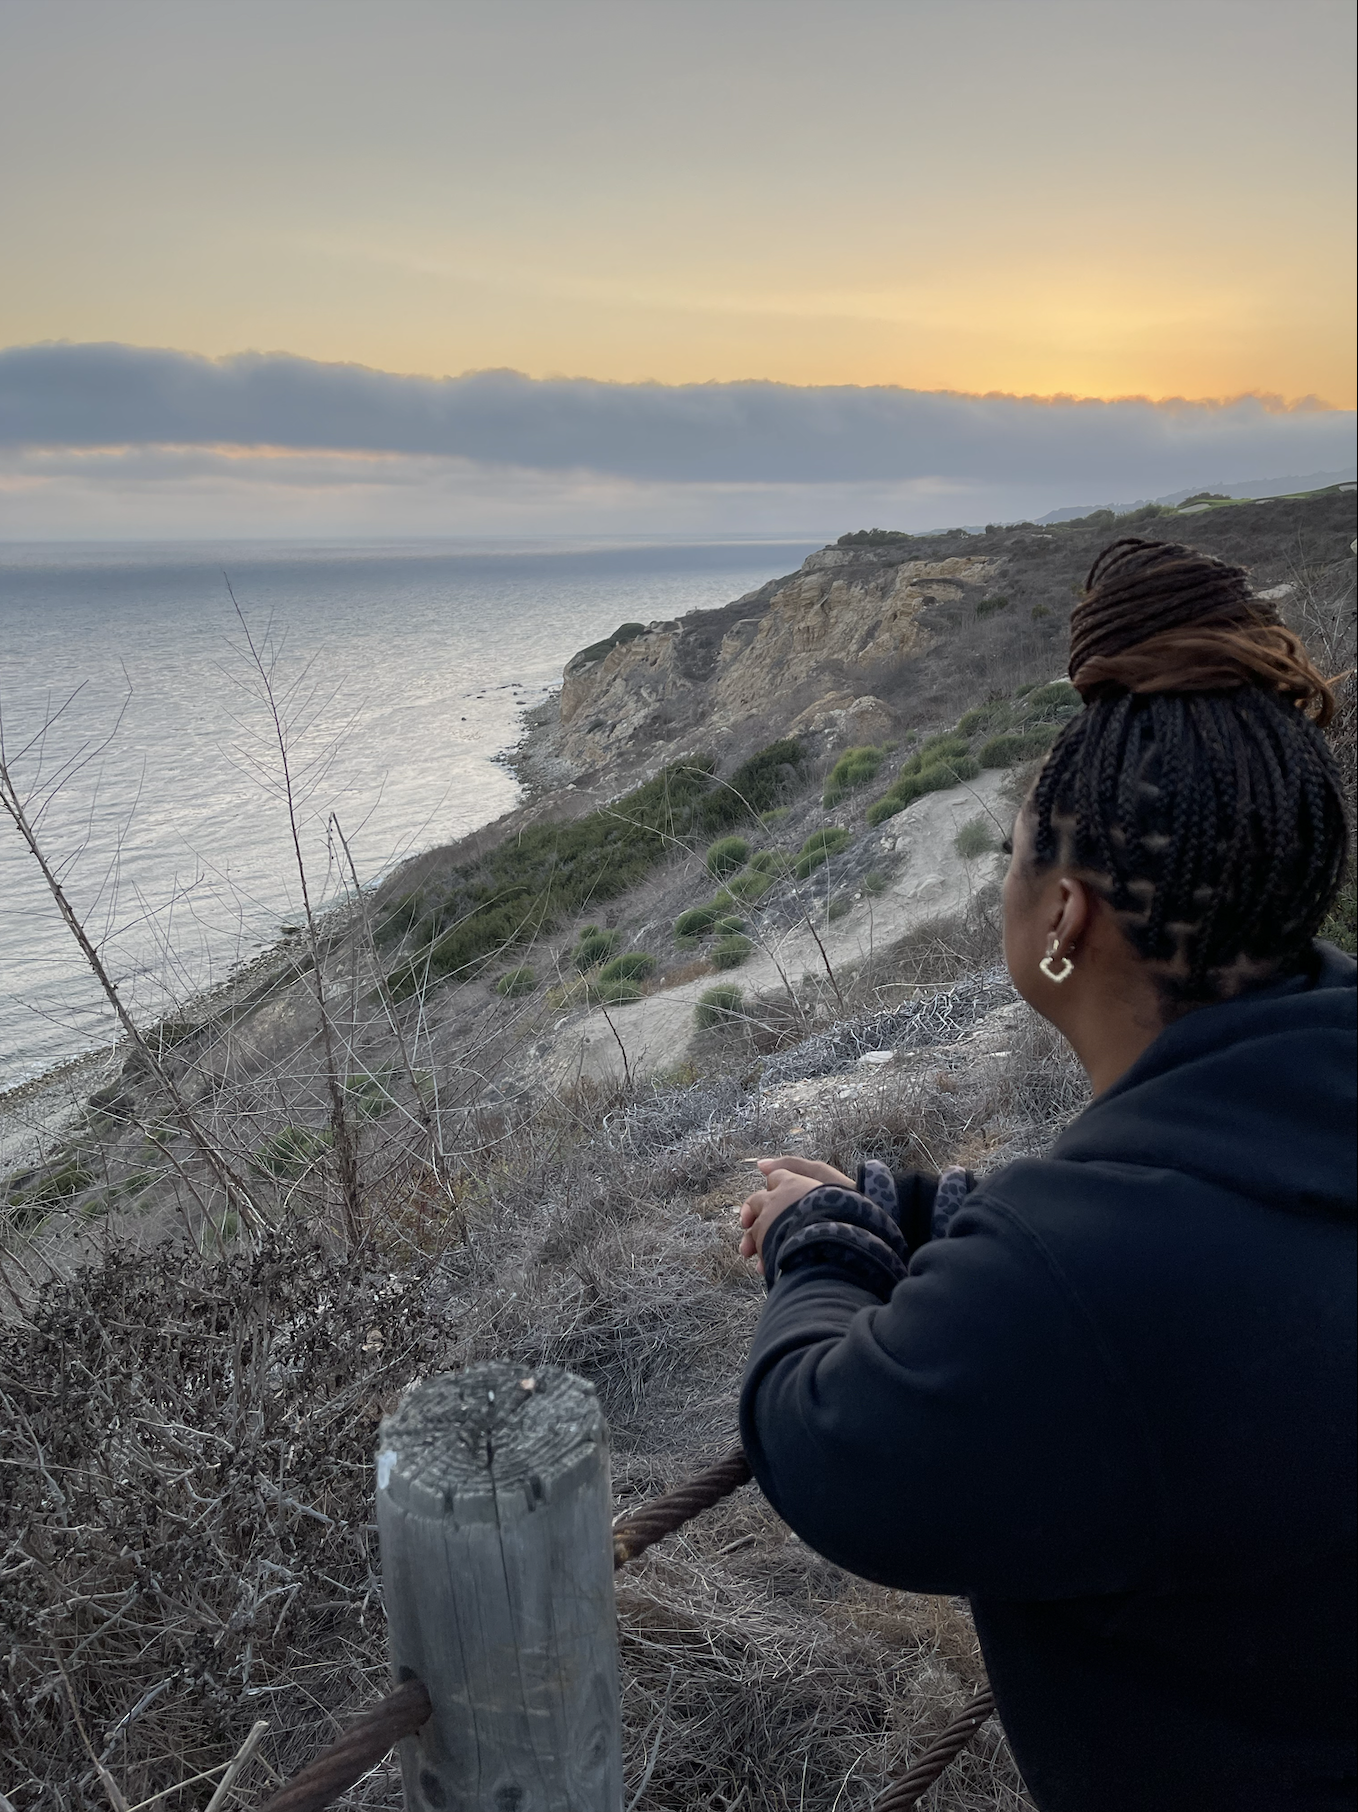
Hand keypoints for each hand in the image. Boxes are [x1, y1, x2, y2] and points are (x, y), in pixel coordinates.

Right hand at [738, 1155, 853, 1270]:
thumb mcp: (817, 1175)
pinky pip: (787, 1257)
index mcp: (799, 1196)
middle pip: (769, 1224)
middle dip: (755, 1235)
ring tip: (759, 1264)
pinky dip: (778, 1261)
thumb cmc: (845, 1197)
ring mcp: (806, 1234)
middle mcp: (800, 1215)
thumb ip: (790, 1166)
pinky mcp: (813, 1252)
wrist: (873, 1225)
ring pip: (775, 1243)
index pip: (767, 1203)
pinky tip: (773, 1270)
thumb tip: (760, 1164)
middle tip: (746, 1249)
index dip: (753, 1212)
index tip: (747, 1222)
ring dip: (764, 1250)